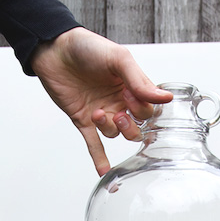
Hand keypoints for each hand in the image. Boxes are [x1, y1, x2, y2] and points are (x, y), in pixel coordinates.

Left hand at [30, 28, 171, 174]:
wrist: (54, 49)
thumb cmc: (87, 47)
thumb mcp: (119, 59)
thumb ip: (140, 81)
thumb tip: (165, 98)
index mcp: (131, 86)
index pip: (148, 109)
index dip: (141, 108)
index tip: (129, 95)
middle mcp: (118, 101)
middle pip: (135, 127)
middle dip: (129, 125)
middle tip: (119, 112)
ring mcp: (101, 111)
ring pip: (114, 133)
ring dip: (108, 127)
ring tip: (96, 112)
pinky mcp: (82, 119)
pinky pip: (93, 143)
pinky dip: (99, 158)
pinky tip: (105, 173)